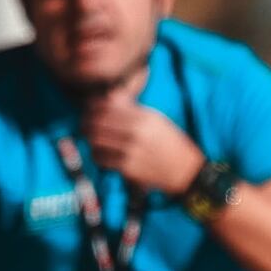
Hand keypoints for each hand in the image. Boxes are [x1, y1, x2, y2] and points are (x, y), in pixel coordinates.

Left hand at [80, 95, 203, 193]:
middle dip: (86, 122)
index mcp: (145, 117)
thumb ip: (134, 110)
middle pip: (98, 122)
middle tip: (84, 125)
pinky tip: (102, 154)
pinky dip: (98, 155)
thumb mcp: (158, 120)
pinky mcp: (127, 168)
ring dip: (91, 139)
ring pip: (96, 140)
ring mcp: (131, 151)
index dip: (93, 107)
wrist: (186, 172)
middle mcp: (137, 132)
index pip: (108, 107)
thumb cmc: (172, 144)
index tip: (89, 109)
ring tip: (93, 139)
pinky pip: (102, 158)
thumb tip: (109, 98)